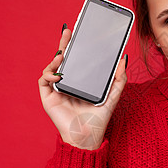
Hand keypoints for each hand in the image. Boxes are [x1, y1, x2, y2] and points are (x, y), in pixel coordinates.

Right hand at [38, 25, 127, 149]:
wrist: (88, 136)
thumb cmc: (98, 119)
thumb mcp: (113, 96)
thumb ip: (119, 79)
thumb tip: (123, 60)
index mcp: (80, 80)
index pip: (77, 59)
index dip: (76, 45)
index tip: (80, 31)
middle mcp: (67, 82)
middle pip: (63, 59)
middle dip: (64, 43)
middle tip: (68, 31)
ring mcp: (57, 89)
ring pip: (51, 67)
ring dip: (55, 58)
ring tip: (62, 55)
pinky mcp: (48, 97)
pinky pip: (44, 81)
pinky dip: (49, 75)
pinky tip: (58, 75)